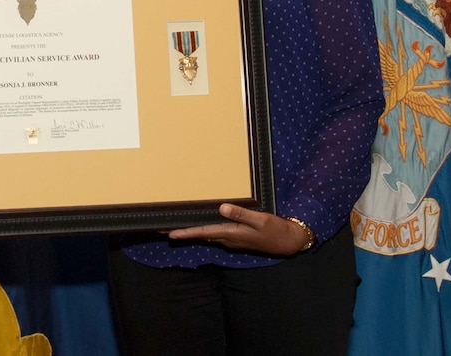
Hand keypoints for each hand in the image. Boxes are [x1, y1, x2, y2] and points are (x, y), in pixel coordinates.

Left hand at [166, 203, 310, 256]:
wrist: (289, 242)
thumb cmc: (275, 230)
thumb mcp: (260, 220)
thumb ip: (242, 214)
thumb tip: (222, 208)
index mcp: (231, 233)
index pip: (203, 233)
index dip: (186, 233)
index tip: (169, 233)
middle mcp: (227, 238)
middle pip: (200, 234)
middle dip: (182, 232)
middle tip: (162, 229)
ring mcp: (231, 238)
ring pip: (206, 234)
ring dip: (190, 231)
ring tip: (174, 225)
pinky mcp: (235, 236)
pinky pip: (214, 232)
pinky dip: (202, 229)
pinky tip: (198, 223)